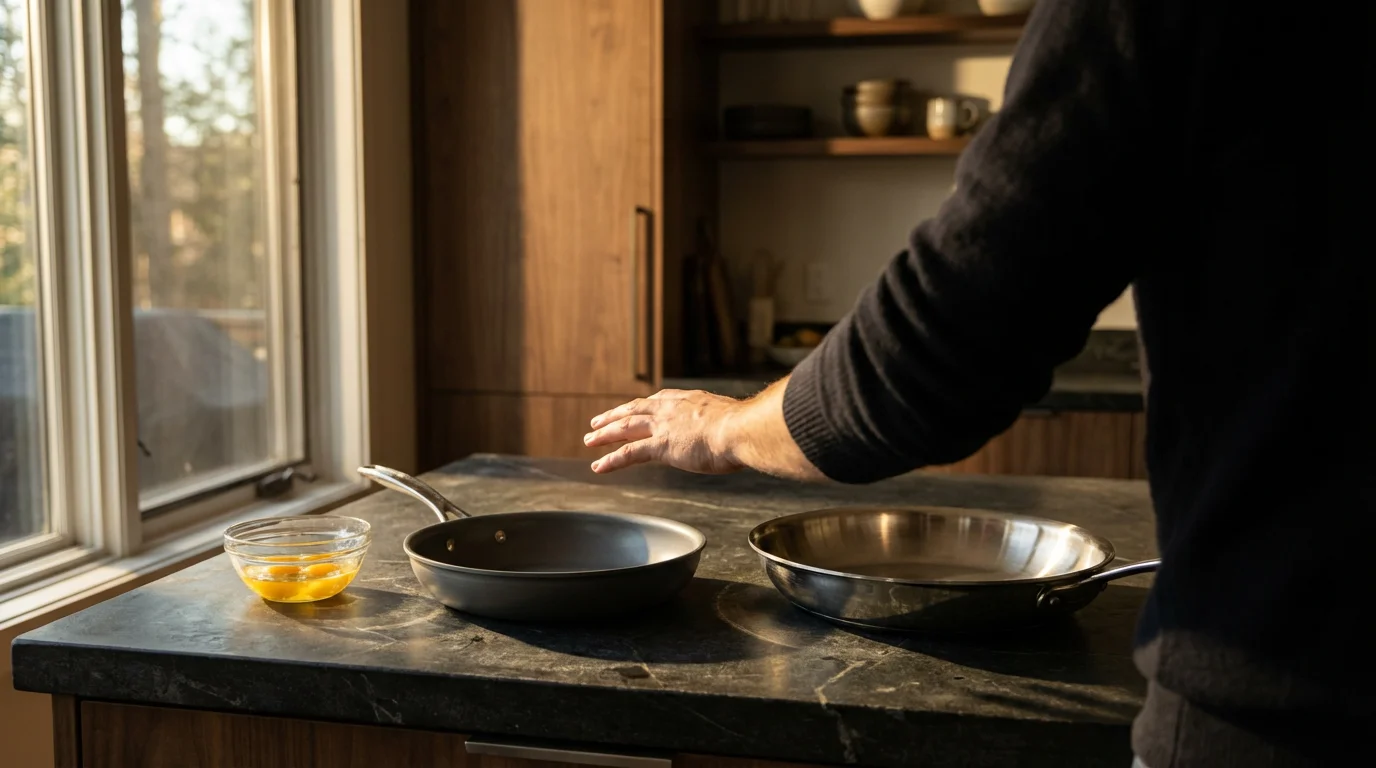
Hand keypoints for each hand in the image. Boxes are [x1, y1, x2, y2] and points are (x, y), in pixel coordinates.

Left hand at [585, 390, 745, 474]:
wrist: (741, 430)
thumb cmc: (745, 428)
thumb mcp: (732, 420)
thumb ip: (724, 424)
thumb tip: (735, 433)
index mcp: (689, 401)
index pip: (657, 401)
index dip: (641, 406)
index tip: (631, 408)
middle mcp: (671, 410)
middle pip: (634, 410)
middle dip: (614, 416)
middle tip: (597, 422)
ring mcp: (664, 427)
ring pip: (625, 428)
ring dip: (605, 435)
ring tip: (589, 441)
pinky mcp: (661, 446)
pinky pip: (629, 453)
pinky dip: (611, 459)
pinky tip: (598, 466)